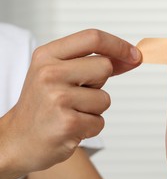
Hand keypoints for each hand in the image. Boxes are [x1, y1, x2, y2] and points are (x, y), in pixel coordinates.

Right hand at [0, 29, 140, 174]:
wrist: (18, 140)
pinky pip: (100, 122)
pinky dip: (90, 127)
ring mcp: (57, 98)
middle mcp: (50, 73)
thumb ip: (90, 63)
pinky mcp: (67, 123)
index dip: (119, 45)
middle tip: (77, 95)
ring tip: (70, 113)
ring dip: (94, 110)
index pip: (92, 38)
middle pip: (104, 67)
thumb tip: (131, 57)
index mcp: (47, 55)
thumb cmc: (43, 105)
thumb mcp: (57, 73)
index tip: (135, 55)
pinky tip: (70, 127)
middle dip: (100, 83)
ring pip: (105, 99)